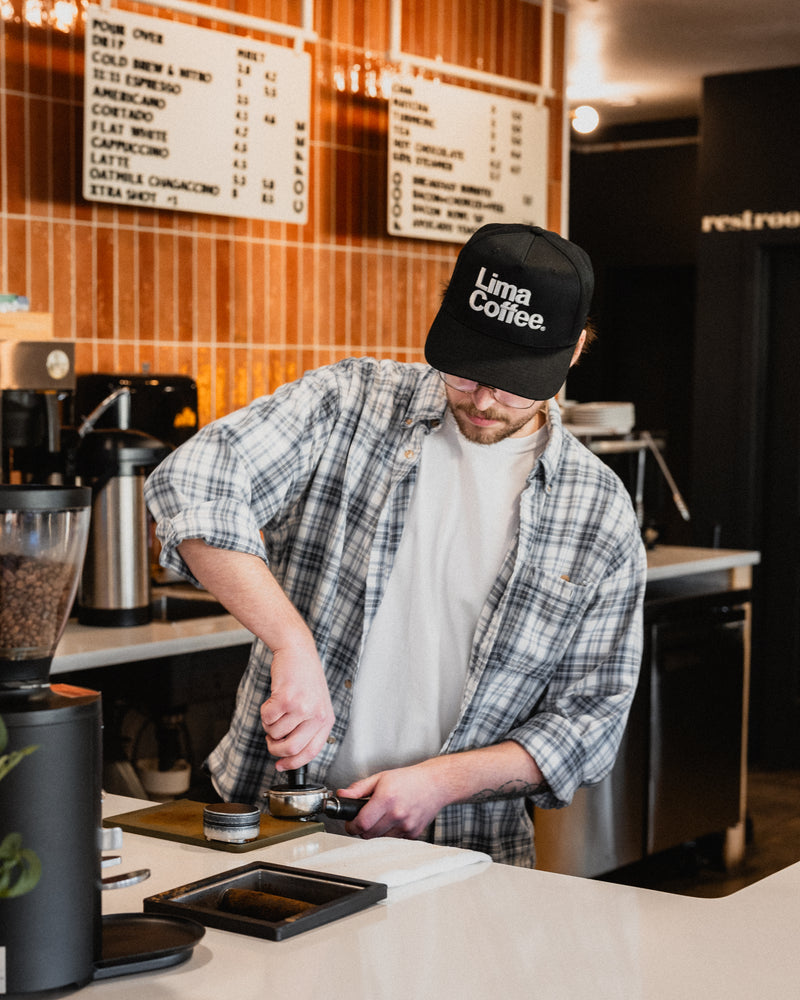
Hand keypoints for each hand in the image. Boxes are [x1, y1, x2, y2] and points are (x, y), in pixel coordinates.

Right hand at [260, 643, 334, 771]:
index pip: (311, 752)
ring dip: (269, 725)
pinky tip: (273, 700)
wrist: (298, 651)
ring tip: (277, 710)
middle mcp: (316, 715)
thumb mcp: (316, 703)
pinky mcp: (286, 699)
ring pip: (275, 733)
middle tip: (271, 740)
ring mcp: (301, 707)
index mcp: (326, 719)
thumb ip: (308, 727)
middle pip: (291, 748)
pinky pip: (267, 719)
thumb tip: (289, 754)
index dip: (293, 763)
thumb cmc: (305, 676)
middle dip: (275, 748)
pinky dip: (264, 713)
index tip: (281, 765)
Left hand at [337, 763, 446, 839]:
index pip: (362, 823)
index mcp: (386, 799)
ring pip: (380, 837)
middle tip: (365, 817)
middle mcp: (397, 814)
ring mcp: (406, 826)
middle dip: (362, 827)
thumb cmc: (409, 779)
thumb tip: (342, 795)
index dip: (351, 826)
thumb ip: (358, 789)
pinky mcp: (413, 833)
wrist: (435, 784)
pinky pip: (394, 838)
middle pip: (368, 834)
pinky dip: (390, 831)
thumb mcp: (380, 778)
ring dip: (376, 830)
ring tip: (383, 814)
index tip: (350, 823)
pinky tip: (396, 818)